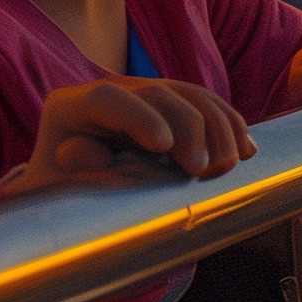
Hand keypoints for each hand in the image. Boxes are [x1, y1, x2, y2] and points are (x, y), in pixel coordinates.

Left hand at [0, 79, 252, 196]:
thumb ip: (67, 178)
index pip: (107, 99)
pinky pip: (209, 106)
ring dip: (218, 128)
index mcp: (69, 109)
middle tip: (202, 170)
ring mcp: (144, 96)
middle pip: (158, 92)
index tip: (165, 146)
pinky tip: (246, 150)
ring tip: (227, 167)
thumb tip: (86, 155)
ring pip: (191, 95)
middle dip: (189, 127)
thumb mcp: (54, 197)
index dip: (139, 116)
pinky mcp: (172, 107)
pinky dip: (230, 126)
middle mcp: (108, 93)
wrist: (72, 208)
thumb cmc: (60, 208)